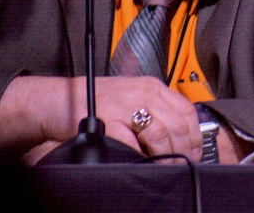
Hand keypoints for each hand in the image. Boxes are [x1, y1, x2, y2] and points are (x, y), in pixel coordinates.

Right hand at [0, 75, 202, 163]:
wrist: (58, 100)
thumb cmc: (92, 100)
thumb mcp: (130, 96)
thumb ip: (152, 109)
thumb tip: (176, 134)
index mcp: (151, 86)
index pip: (186, 108)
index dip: (195, 133)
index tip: (196, 149)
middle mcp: (143, 93)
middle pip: (177, 124)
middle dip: (185, 148)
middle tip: (185, 163)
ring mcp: (126, 106)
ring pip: (160, 133)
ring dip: (167, 154)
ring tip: (167, 166)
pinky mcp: (109, 121)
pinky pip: (133, 143)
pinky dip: (141, 156)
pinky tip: (143, 162)